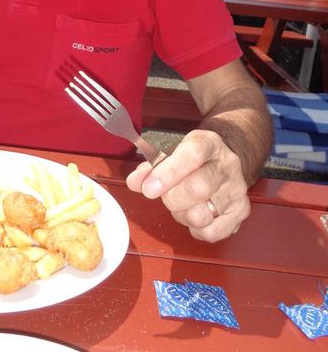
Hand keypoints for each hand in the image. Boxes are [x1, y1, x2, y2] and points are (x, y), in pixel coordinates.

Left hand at [126, 129, 249, 241]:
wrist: (226, 158)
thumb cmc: (193, 159)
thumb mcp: (173, 152)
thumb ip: (151, 167)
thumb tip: (135, 182)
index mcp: (208, 144)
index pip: (192, 155)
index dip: (168, 173)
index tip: (148, 188)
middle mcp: (227, 166)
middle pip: (198, 189)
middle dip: (172, 198)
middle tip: (164, 195)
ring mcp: (237, 190)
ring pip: (202, 215)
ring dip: (182, 215)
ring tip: (182, 204)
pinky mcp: (241, 212)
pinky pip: (210, 233)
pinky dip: (195, 229)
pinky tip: (195, 213)